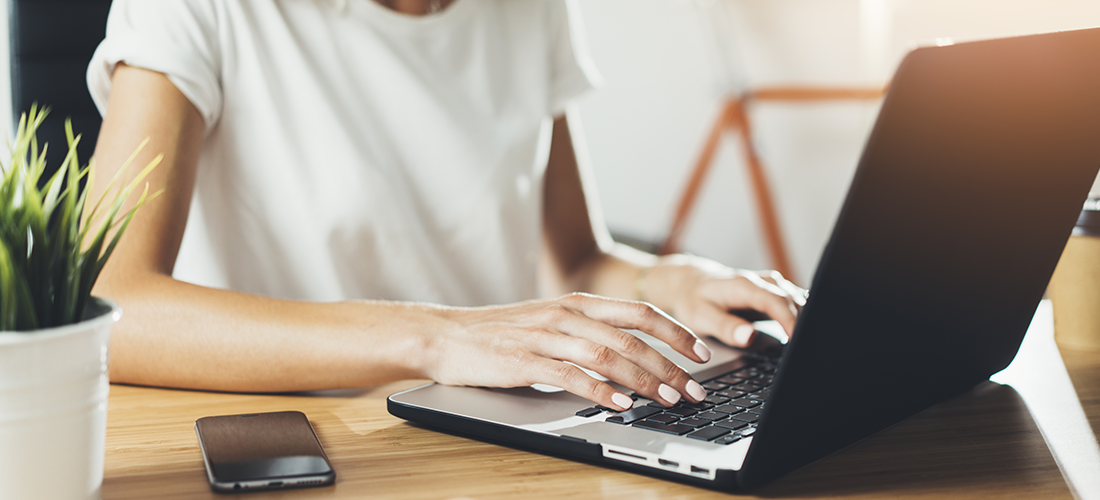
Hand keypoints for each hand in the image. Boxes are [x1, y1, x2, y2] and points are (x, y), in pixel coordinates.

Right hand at [423, 293, 712, 410]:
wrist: (445, 335)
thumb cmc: (500, 334)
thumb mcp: (550, 324)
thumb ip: (588, 334)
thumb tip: (634, 357)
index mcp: (577, 304)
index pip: (639, 312)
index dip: (676, 332)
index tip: (701, 354)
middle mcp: (567, 315)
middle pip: (632, 338)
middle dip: (670, 365)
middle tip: (695, 389)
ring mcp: (546, 336)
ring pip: (608, 356)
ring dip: (644, 380)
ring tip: (668, 400)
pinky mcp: (525, 360)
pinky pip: (571, 375)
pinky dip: (600, 391)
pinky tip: (620, 404)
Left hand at [642, 254, 805, 346]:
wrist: (689, 282)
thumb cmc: (693, 299)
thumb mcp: (700, 316)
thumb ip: (725, 327)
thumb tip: (749, 337)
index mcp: (744, 285)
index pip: (776, 301)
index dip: (789, 320)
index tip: (796, 340)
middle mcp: (761, 281)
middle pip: (792, 300)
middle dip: (804, 323)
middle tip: (805, 351)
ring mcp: (769, 285)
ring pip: (797, 299)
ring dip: (805, 319)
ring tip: (807, 345)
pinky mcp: (771, 293)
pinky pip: (793, 302)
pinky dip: (801, 315)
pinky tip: (803, 332)